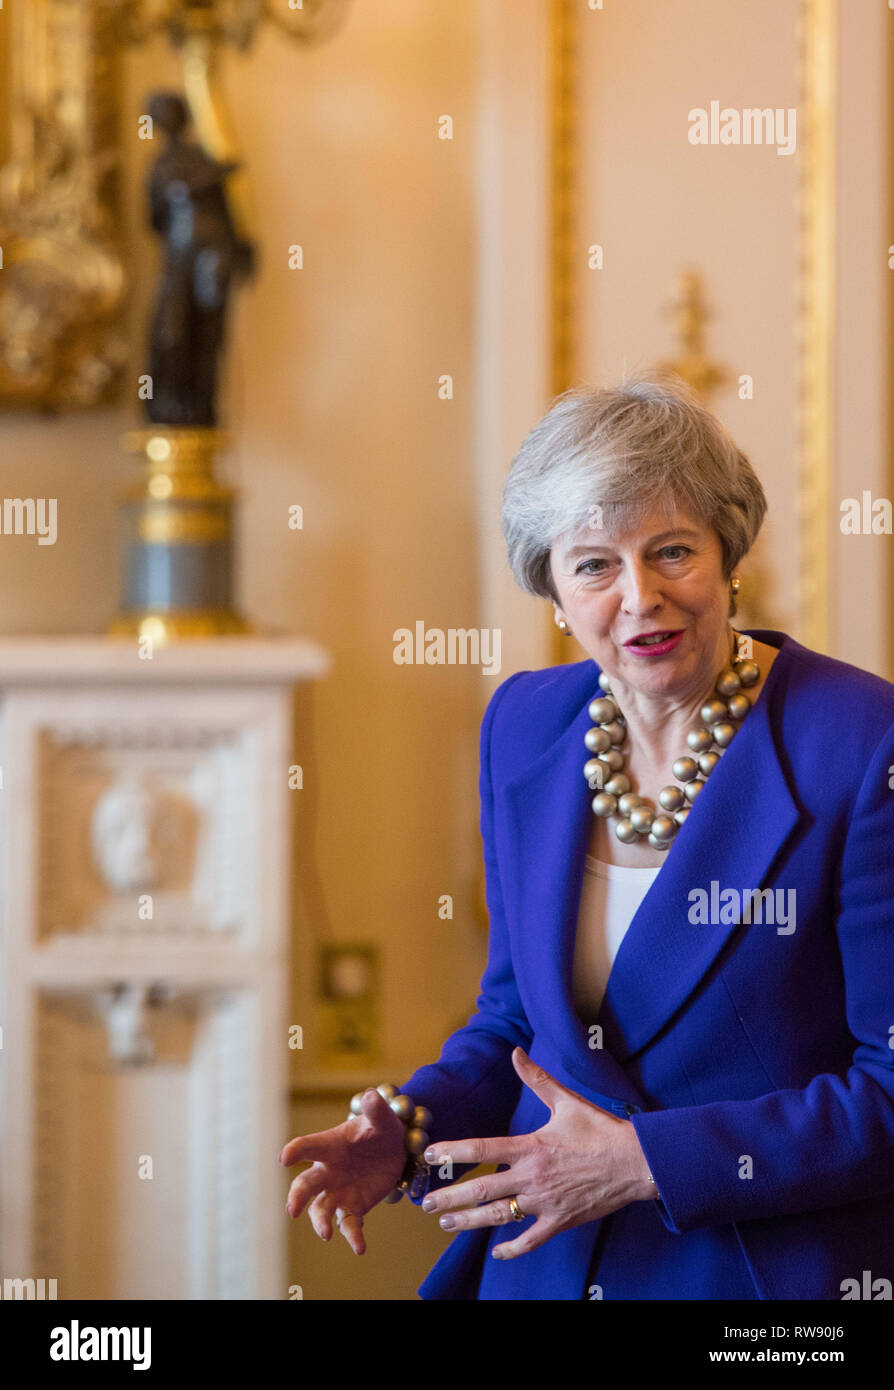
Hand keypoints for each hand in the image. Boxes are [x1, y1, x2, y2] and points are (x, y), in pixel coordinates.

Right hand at [279, 1089, 405, 1253]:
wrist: (395, 1150)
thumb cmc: (380, 1128)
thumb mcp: (382, 1117)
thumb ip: (375, 1109)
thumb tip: (370, 1095)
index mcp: (330, 1145)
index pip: (307, 1147)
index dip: (295, 1151)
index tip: (284, 1158)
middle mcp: (328, 1171)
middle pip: (306, 1185)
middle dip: (297, 1197)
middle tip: (292, 1209)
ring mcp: (338, 1191)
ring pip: (321, 1209)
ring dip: (320, 1221)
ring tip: (326, 1233)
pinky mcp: (353, 1207)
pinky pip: (349, 1224)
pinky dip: (353, 1237)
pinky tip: (360, 1248)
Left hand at [420, 1047, 653, 1259]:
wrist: (635, 1162)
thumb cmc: (601, 1130)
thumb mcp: (566, 1101)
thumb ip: (537, 1078)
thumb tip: (515, 1052)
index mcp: (531, 1147)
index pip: (483, 1148)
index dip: (453, 1152)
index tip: (430, 1154)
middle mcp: (533, 1177)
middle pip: (483, 1190)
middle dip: (451, 1198)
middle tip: (426, 1203)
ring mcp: (546, 1203)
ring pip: (500, 1217)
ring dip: (470, 1223)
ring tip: (447, 1225)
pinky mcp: (560, 1221)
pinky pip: (530, 1239)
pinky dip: (512, 1248)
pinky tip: (497, 1253)